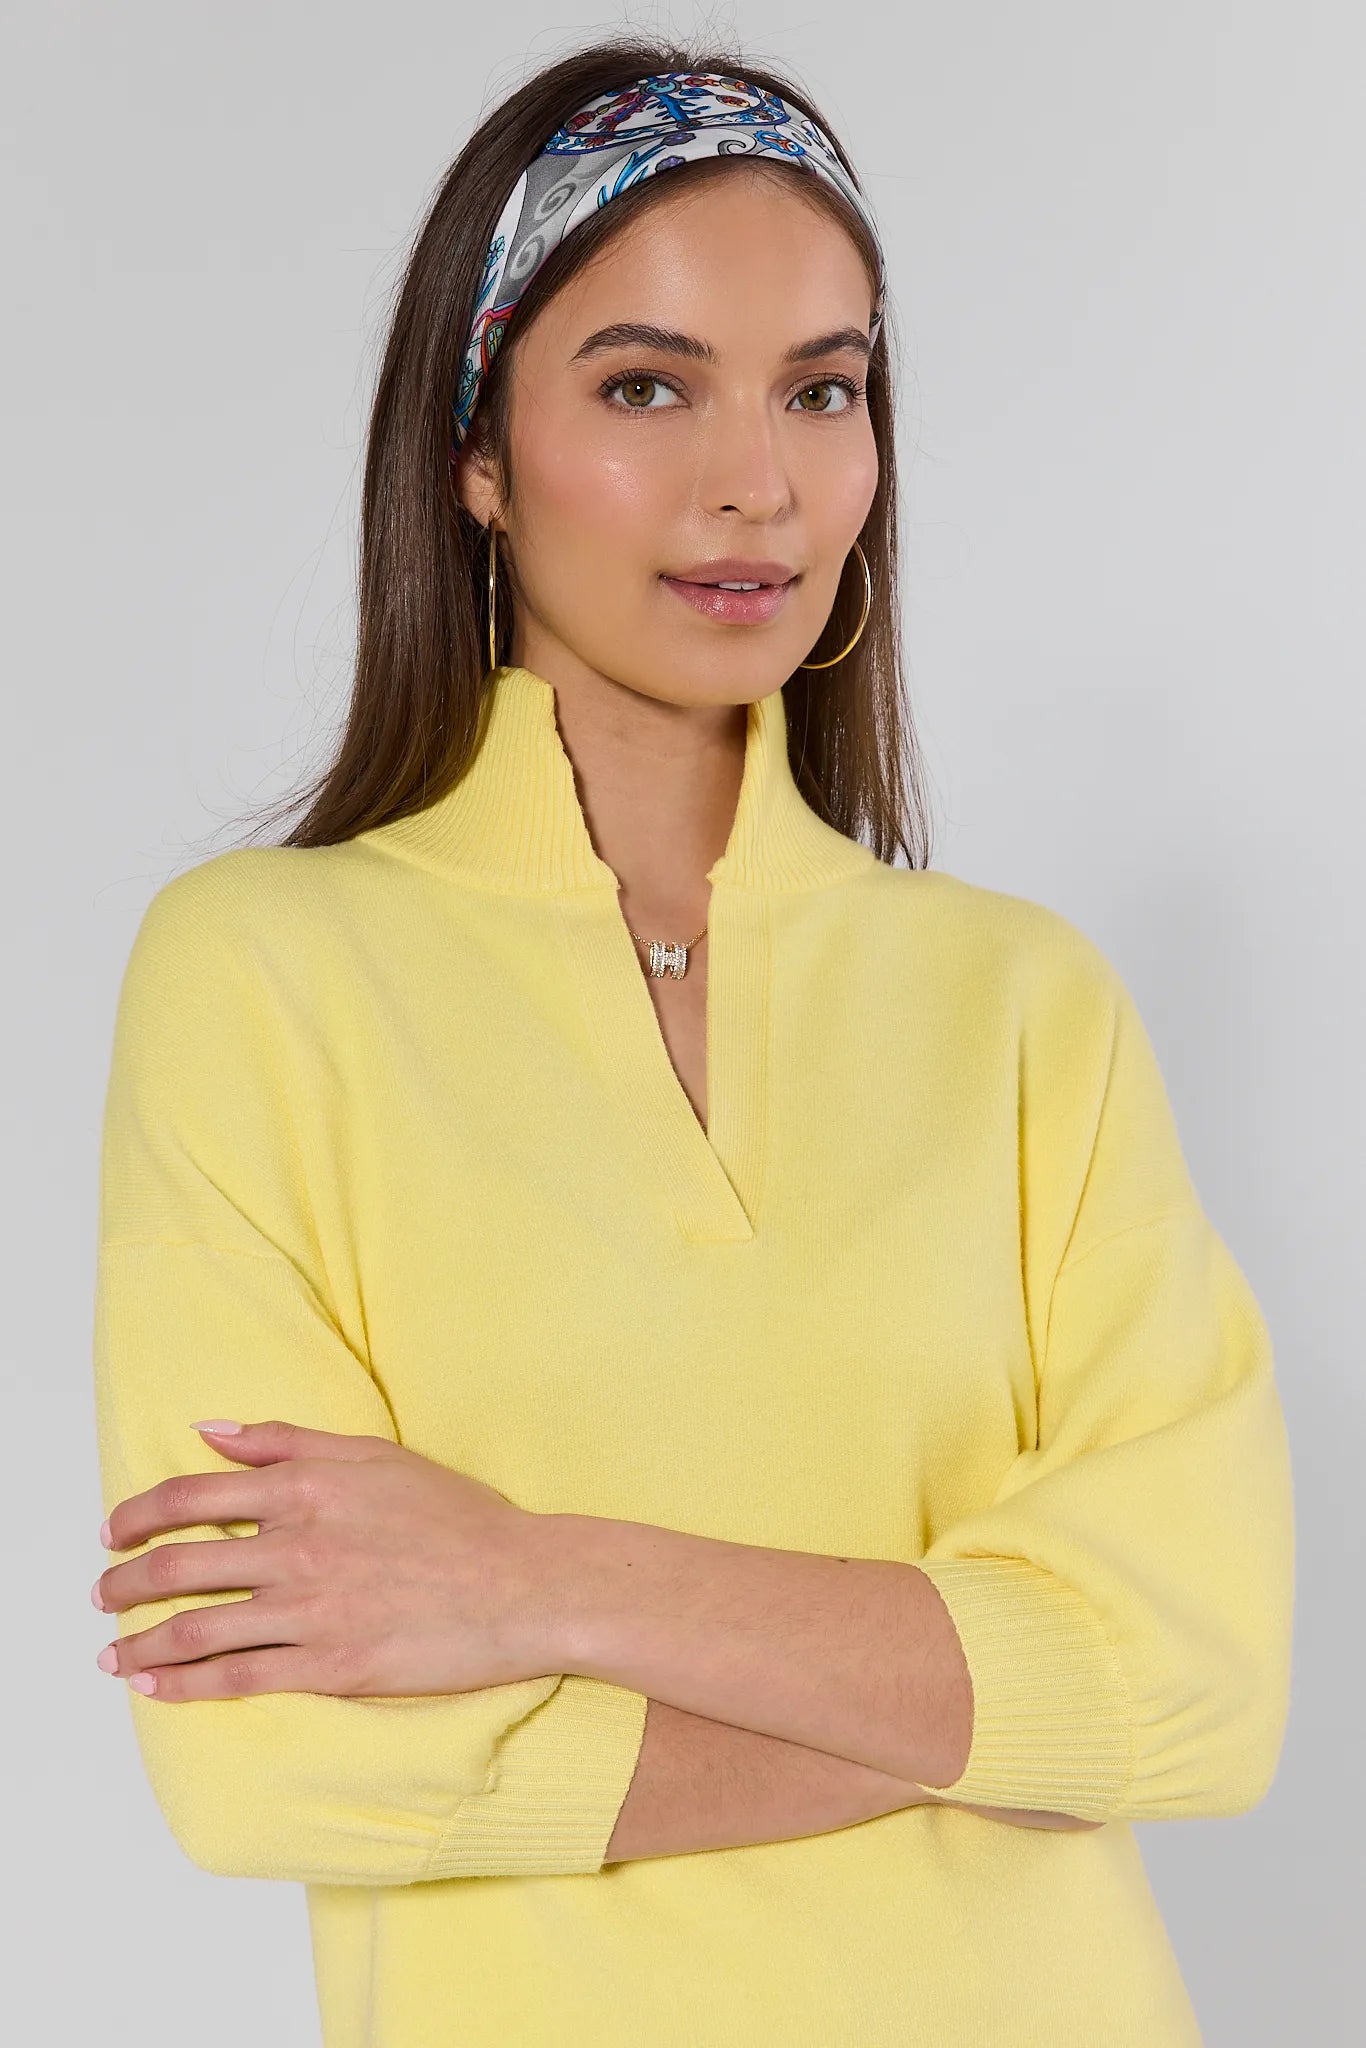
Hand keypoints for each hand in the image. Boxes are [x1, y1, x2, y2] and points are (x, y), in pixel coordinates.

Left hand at [92, 1420, 560, 1702]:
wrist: (522, 1584)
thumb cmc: (458, 1517)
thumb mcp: (374, 1456)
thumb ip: (286, 1440)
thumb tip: (210, 1430)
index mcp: (306, 1488)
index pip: (192, 1497)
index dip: (138, 1515)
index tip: (113, 1530)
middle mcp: (298, 1547)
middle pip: (179, 1565)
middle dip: (123, 1581)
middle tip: (101, 1593)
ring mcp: (310, 1611)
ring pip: (196, 1628)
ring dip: (140, 1640)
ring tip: (113, 1650)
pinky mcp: (329, 1667)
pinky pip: (236, 1679)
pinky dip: (183, 1685)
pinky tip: (154, 1687)